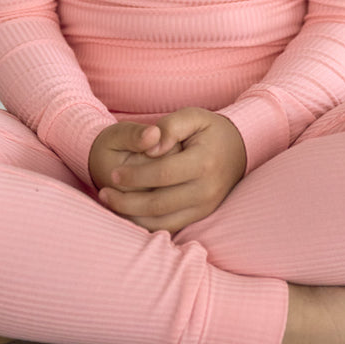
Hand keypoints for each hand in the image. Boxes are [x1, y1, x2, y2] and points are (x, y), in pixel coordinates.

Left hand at [95, 108, 246, 233]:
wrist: (240, 149)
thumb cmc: (210, 130)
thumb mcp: (193, 116)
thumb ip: (170, 127)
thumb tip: (151, 146)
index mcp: (204, 162)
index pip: (163, 174)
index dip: (135, 176)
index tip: (113, 174)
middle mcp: (207, 190)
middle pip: (159, 203)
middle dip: (127, 201)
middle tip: (104, 192)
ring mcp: (206, 207)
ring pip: (163, 222)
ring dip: (133, 216)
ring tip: (110, 203)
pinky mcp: (202, 215)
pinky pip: (171, 227)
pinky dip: (147, 224)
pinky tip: (129, 213)